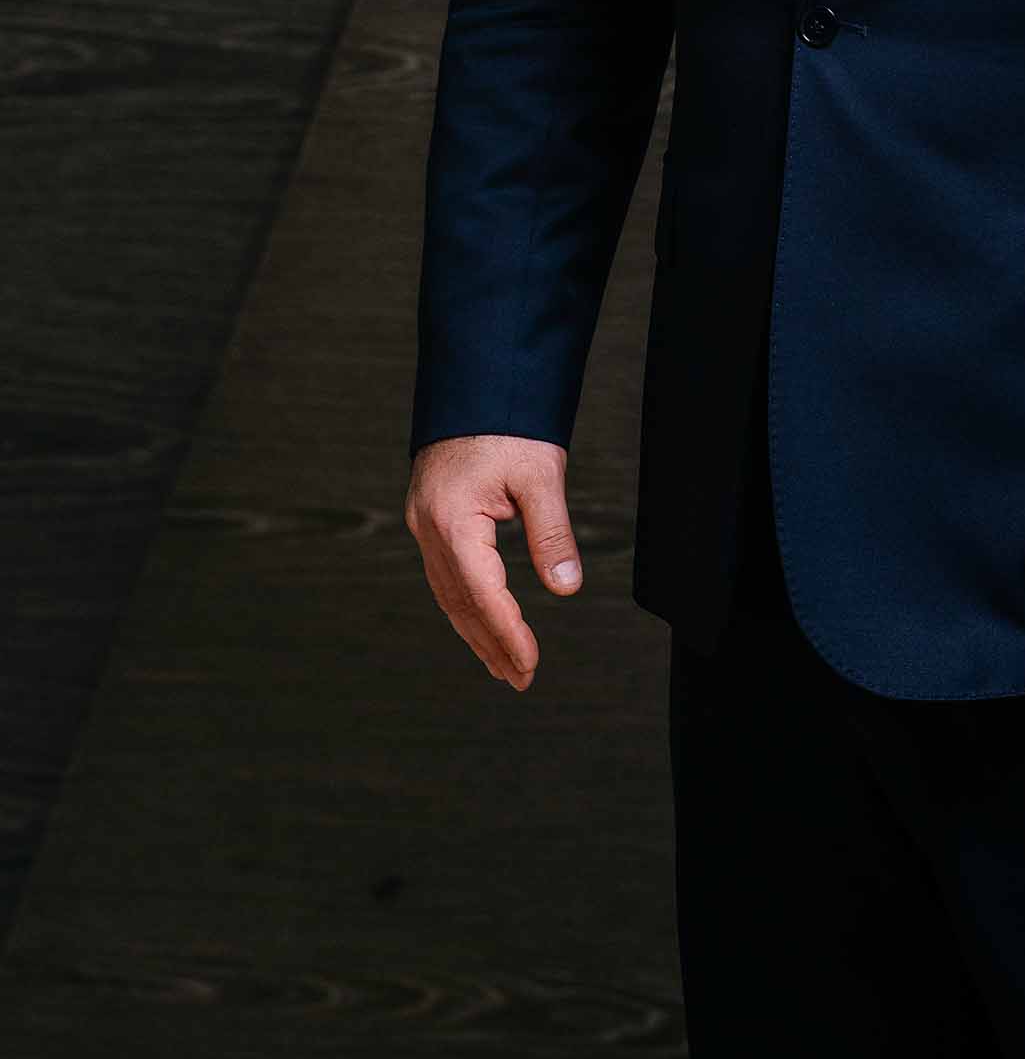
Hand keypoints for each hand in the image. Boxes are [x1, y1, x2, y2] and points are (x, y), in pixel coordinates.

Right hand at [404, 433, 581, 691]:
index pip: (483, 594)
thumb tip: (566, 588)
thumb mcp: (541, 474)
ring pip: (448, 592)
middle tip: (520, 679)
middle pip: (460, 602)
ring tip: (502, 665)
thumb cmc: (510, 422)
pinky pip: (444, 573)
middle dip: (490, 643)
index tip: (530, 666)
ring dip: (475, 630)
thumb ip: (552, 534)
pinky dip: (465, 602)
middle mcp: (428, 527)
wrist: (477, 379)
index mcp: (452, 520)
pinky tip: (482, 620)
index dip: (507, 634)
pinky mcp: (429, 514)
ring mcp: (423, 521)